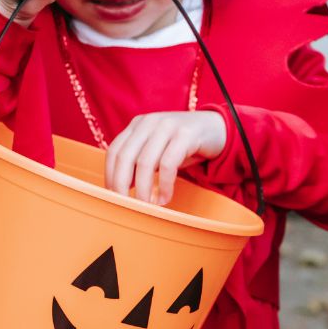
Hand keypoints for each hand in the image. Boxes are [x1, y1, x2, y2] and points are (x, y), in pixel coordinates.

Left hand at [105, 111, 227, 206]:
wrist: (217, 129)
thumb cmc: (185, 145)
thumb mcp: (159, 149)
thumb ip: (141, 162)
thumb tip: (122, 186)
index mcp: (138, 125)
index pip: (115, 151)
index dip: (110, 175)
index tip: (114, 196)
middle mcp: (149, 122)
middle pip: (125, 157)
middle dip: (122, 185)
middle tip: (126, 205)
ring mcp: (167, 127)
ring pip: (145, 162)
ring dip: (144, 189)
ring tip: (147, 206)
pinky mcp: (185, 135)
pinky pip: (169, 164)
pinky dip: (165, 185)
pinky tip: (165, 198)